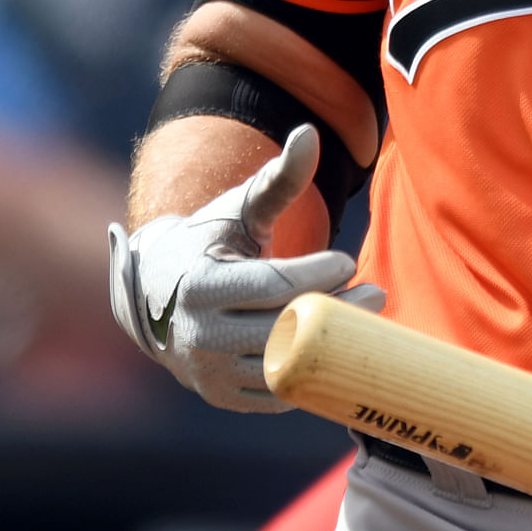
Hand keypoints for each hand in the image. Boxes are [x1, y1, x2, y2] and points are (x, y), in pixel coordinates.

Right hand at [107, 125, 383, 411]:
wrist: (155, 294)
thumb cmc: (207, 242)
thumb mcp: (238, 209)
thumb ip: (278, 180)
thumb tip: (310, 134)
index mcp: (196, 287)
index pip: (268, 285)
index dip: (313, 275)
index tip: (345, 260)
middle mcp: (196, 337)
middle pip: (280, 328)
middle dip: (335, 311)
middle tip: (376, 293)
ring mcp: (207, 374)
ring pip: (282, 366)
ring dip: (331, 348)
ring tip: (365, 321)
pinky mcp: (221, 396)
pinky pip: (276, 395)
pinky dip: (311, 376)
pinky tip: (341, 351)